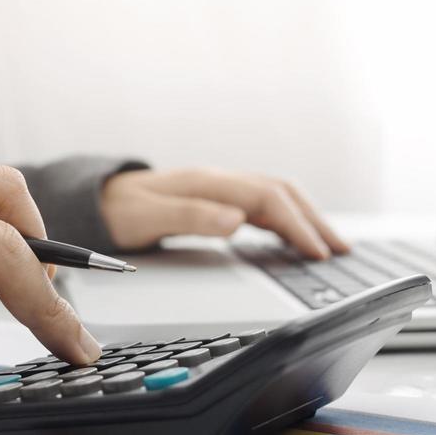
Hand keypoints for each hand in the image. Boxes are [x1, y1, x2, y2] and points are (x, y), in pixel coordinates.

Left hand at [99, 167, 347, 257]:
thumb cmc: (117, 211)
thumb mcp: (146, 218)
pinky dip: (286, 220)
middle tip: (341, 251)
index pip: (267, 199)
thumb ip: (190, 217)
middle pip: (280, 193)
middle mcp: (219, 182)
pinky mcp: (216, 200)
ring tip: (330, 246)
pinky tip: (294, 239)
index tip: (317, 252)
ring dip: (306, 218)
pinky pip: (262, 205)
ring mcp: (219, 189)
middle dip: (314, 220)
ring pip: (275, 197)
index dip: (296, 225)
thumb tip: (236, 220)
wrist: (95, 200)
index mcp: (208, 184)